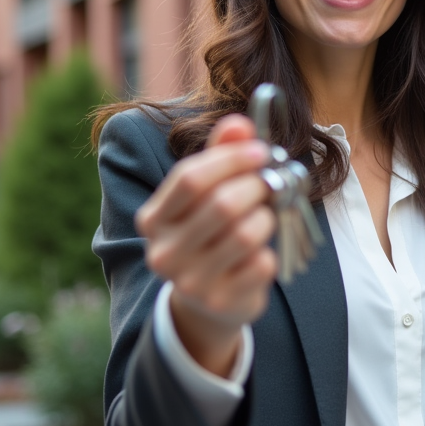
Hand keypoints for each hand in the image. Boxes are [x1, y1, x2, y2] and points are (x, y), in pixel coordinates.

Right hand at [135, 114, 277, 376]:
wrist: (208, 301)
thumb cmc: (210, 233)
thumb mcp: (207, 192)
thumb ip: (220, 154)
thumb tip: (239, 124)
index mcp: (153, 218)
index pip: (190, 178)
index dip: (232, 159)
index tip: (261, 151)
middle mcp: (164, 252)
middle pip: (222, 205)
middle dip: (256, 186)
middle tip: (271, 183)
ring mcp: (191, 282)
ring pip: (246, 234)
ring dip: (266, 218)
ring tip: (265, 217)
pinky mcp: (221, 302)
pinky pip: (262, 264)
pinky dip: (270, 252)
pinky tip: (261, 253)